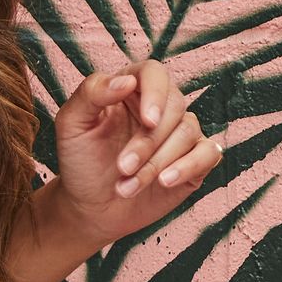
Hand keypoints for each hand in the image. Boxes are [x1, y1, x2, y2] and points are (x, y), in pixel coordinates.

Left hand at [54, 62, 221, 242]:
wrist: (92, 207)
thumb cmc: (80, 162)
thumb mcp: (71, 124)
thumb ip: (91, 94)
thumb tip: (127, 81)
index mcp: (131, 91)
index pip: (153, 73)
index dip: (155, 93)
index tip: (148, 121)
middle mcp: (160, 108)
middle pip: (174, 107)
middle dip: (149, 142)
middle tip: (123, 168)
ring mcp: (179, 134)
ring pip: (188, 132)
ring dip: (158, 163)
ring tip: (129, 186)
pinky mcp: (196, 160)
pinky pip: (210, 153)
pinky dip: (188, 167)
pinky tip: (165, 182)